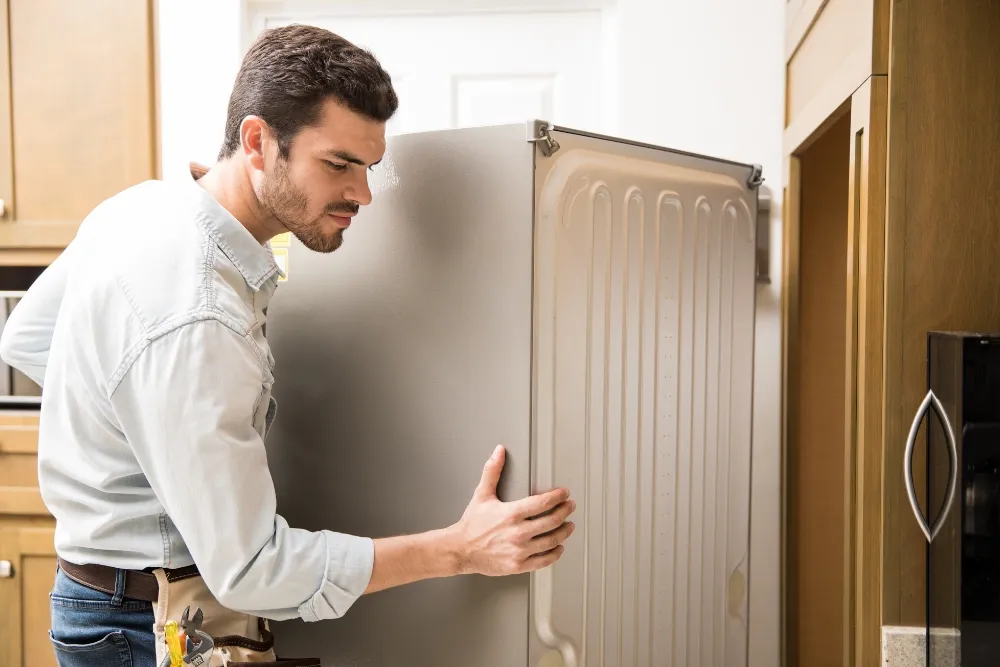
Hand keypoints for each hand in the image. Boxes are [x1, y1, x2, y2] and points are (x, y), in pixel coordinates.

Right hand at [449, 445, 575, 575]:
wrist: (460, 550)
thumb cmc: (472, 524)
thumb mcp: (481, 494)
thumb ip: (492, 471)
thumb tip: (498, 452)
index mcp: (511, 514)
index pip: (543, 503)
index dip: (558, 496)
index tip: (564, 493)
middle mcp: (517, 533)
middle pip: (552, 521)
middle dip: (565, 511)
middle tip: (570, 506)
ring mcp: (519, 550)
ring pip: (551, 540)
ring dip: (564, 532)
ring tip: (569, 525)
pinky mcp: (518, 565)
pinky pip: (544, 561)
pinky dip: (555, 554)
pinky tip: (558, 548)